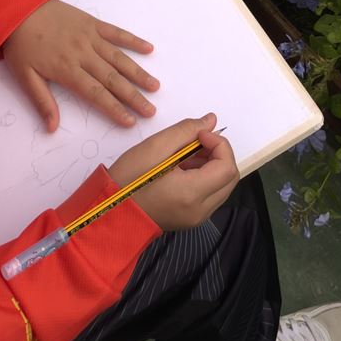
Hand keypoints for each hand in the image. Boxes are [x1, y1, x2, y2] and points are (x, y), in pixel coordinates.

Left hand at [1, 0, 157, 130]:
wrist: (17, 8)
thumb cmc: (21, 45)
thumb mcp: (24, 77)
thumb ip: (42, 101)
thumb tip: (52, 128)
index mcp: (67, 70)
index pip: (96, 93)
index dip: (114, 108)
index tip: (130, 122)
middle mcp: (83, 54)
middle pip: (113, 78)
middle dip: (133, 96)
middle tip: (151, 110)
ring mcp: (90, 36)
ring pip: (118, 58)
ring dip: (138, 73)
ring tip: (155, 86)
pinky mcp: (92, 22)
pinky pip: (116, 32)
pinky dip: (132, 40)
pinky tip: (148, 48)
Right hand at [106, 114, 237, 231]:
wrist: (110, 213)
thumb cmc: (129, 179)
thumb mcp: (155, 147)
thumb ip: (186, 131)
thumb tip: (211, 121)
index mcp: (192, 194)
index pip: (227, 166)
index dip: (219, 144)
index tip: (198, 135)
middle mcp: (201, 211)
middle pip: (230, 178)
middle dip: (219, 153)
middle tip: (196, 141)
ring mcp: (197, 218)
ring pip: (222, 186)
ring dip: (212, 165)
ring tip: (186, 153)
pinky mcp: (190, 219)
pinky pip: (210, 195)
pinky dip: (205, 177)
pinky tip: (182, 167)